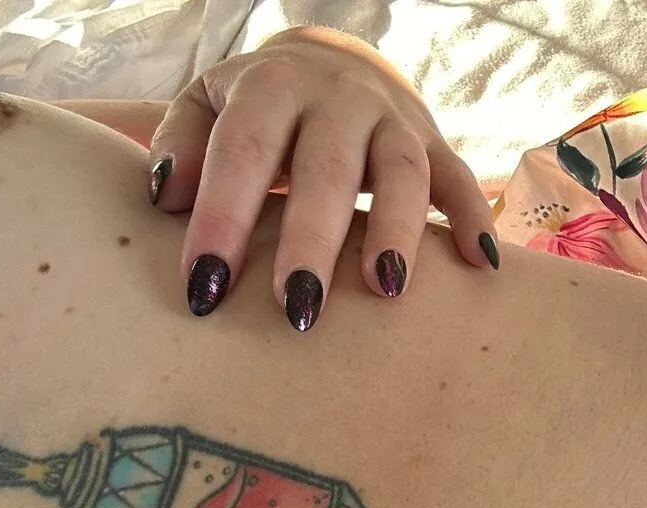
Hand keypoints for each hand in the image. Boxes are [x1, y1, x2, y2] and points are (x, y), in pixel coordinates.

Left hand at [148, 27, 499, 329]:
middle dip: (313, 239)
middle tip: (297, 307)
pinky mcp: (434, 143)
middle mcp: (337, 98)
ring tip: (385, 289)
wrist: (333, 61)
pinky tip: (479, 267)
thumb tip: (166, 198)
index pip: (243, 152)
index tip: (205, 289)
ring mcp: (392, 120)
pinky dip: (471, 218)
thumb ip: (180, 144)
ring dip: (395, 229)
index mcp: (271, 86)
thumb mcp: (205, 105)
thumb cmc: (257, 107)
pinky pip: (459, 179)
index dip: (223, 219)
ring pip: (401, 171)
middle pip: (327, 169)